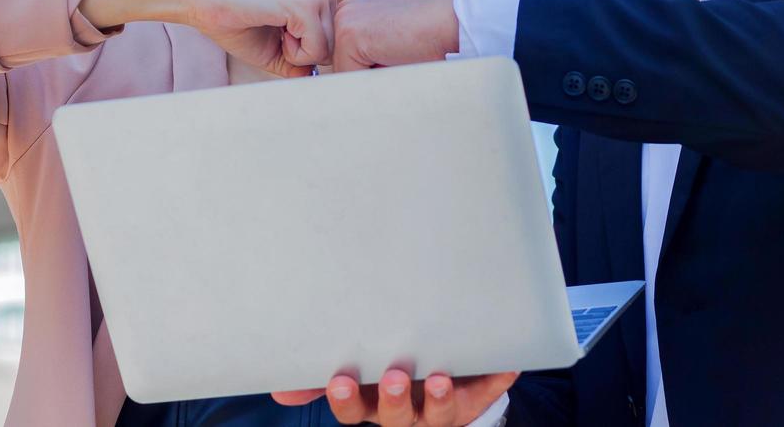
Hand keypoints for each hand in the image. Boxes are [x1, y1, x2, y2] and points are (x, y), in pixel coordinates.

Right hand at [181, 0, 337, 77]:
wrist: (205, 2)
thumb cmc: (238, 23)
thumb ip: (306, 63)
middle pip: (334, 47)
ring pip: (327, 51)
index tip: (278, 32)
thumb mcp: (280, 48)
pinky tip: (272, 26)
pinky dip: (291, 53)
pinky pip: (316, 50)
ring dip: (296, 53)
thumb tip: (329, 82)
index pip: (333, 41)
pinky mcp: (305, 4)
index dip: (304, 51)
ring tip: (273, 28)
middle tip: (274, 31)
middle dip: (302, 54)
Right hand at [273, 369, 517, 425]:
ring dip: (441, 399)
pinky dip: (497, 379)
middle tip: (395, 377)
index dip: (347, 400)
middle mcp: (409, 413)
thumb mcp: (359, 378)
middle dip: (395, 401)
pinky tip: (506, 364)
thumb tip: (278, 391)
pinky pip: (489, 391)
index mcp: (375, 404)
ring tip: (441, 377)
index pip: (355, 411)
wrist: (447, 377)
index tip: (340, 379)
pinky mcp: (478, 397)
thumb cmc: (395, 370)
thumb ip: (322, 381)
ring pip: (441, 414)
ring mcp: (444, 410)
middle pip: (398, 418)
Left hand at [332, 0, 459, 71]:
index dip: (368, 67)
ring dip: (369, 75)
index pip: (343, 54)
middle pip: (339, 62)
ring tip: (398, 55)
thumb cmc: (430, 37)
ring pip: (342, 70)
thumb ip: (367, 53)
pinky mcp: (349, 35)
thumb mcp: (390, 43)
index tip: (394, 55)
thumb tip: (346, 81)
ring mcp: (344, 19)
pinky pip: (348, 76)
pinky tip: (396, 56)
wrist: (453, 22)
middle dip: (365, 72)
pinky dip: (372, 79)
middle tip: (398, 54)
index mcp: (356, 9)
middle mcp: (345, 9)